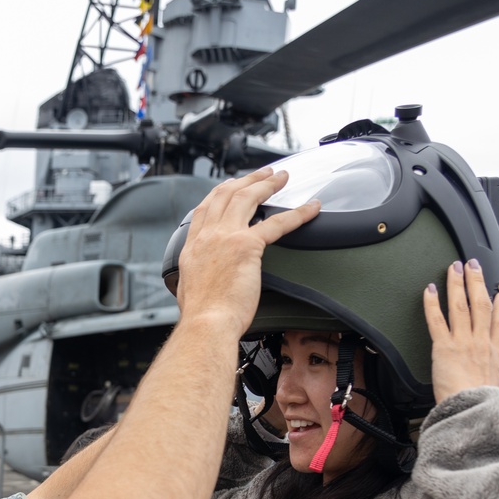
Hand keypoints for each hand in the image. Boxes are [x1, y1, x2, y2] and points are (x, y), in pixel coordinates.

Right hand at [176, 167, 320, 332]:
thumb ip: (197, 277)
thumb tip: (203, 280)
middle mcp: (207, 237)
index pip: (204, 209)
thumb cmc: (200, 317)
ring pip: (247, 198)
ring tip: (281, 178)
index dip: (220, 193)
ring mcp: (226, 238)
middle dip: (246, 180)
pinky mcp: (247, 246)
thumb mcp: (188, 290)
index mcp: (192, 247)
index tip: (231, 186)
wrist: (205, 325)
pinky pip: (277, 223)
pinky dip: (297, 213)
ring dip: (267, 184)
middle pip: (226, 195)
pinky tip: (310, 208)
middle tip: (263, 174)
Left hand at [424, 260, 498, 403]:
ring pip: (461, 306)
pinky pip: (436, 320)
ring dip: (457, 284)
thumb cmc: (479, 404)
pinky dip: (432, 304)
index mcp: (494, 353)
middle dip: (477, 282)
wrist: (472, 409)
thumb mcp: (495, 386)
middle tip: (473, 267)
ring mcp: (463, 341)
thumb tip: (487, 379)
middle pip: (481, 305)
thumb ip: (491, 375)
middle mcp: (480, 342)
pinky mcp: (444, 347)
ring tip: (454, 269)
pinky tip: (430, 290)